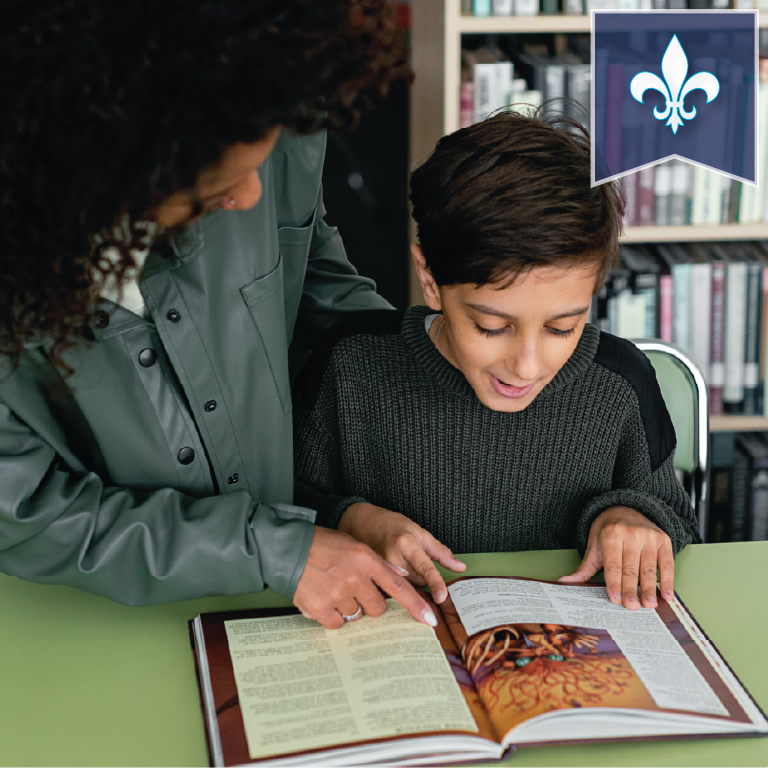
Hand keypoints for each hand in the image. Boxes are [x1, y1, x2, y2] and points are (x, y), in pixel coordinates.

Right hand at [293, 525, 438, 629]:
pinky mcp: (320, 608)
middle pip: (378, 607)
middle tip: (354, 590)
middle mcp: (355, 578)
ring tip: (334, 590)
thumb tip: (397, 579)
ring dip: (349, 607)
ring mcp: (337, 594)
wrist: (288, 548)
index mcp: (366, 560)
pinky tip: (324, 600)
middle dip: (369, 603)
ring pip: (357, 615)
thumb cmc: (321, 544)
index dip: (416, 606)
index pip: (399, 587)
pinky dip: (333, 616)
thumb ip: (375, 563)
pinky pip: (338, 624)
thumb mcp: (354, 546)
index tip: (429, 620)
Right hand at [338, 502, 465, 603]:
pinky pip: (391, 590)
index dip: (435, 582)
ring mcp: (379, 569)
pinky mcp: (370, 577)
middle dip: (419, 576)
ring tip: (397, 563)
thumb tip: (460, 567)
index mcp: (406, 543)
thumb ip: (440, 551)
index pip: (424, 566)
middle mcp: (392, 557)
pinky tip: (388, 572)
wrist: (361, 522)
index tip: (441, 597)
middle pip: (417, 582)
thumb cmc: (391, 524)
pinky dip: (394, 585)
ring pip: (405, 588)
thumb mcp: (418, 531)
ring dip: (406, 581)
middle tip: (410, 560)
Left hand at [557, 506, 673, 609]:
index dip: (614, 583)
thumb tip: (564, 582)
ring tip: (650, 604)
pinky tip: (667, 594)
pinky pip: (667, 563)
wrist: (626, 509)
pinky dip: (668, 580)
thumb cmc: (608, 531)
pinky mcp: (663, 540)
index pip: (613, 564)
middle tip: (633, 607)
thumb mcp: (594, 545)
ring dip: (650, 588)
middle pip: (631, 568)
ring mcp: (649, 537)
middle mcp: (631, 534)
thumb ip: (583, 568)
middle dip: (632, 589)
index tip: (616, 599)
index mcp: (611, 535)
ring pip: (649, 568)